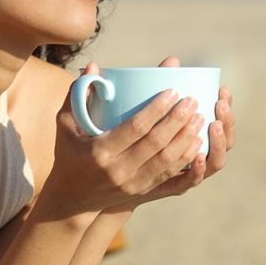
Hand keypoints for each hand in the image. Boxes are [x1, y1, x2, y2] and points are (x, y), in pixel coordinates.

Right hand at [43, 61, 206, 218]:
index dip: (157, 110)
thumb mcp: (65, 124)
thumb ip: (77, 94)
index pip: (136, 128)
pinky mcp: (143, 191)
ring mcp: (133, 183)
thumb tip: (92, 66)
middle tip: (192, 101)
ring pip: (167, 160)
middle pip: (156, 143)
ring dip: (187, 138)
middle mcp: (119, 170)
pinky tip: (197, 142)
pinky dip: (186, 158)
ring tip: (200, 117)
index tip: (173, 91)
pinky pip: (170, 174)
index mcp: (100, 151)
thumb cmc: (69, 152)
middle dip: (178, 120)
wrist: (72, 198)